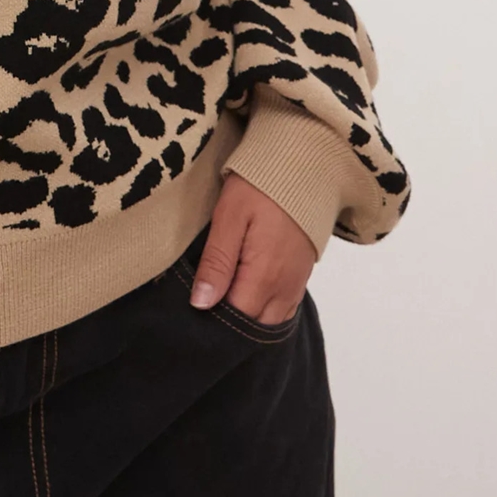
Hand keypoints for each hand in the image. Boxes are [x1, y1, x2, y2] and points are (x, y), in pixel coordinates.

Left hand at [189, 171, 315, 323]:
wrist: (304, 168)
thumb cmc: (260, 188)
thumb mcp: (229, 217)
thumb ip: (217, 263)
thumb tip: (201, 304)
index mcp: (263, 277)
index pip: (235, 321)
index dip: (212, 323)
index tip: (192, 313)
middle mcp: (284, 289)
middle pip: (253, 328)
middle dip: (229, 326)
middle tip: (203, 309)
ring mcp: (295, 285)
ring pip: (269, 323)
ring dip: (246, 321)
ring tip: (220, 304)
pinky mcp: (301, 278)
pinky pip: (283, 311)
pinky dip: (264, 313)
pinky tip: (245, 300)